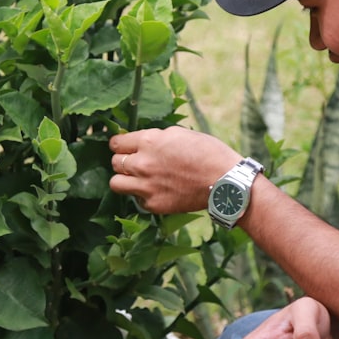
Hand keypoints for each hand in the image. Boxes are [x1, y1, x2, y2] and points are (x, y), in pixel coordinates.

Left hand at [109, 127, 240, 213]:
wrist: (224, 182)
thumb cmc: (208, 153)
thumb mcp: (179, 134)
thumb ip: (155, 137)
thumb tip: (141, 141)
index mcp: (148, 142)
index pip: (116, 143)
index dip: (120, 144)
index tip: (124, 147)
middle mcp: (142, 164)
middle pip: (114, 163)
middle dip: (123, 161)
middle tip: (135, 163)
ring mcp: (146, 186)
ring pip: (116, 183)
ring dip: (124, 180)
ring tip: (137, 179)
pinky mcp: (154, 204)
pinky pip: (136, 200)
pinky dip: (143, 196)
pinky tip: (157, 191)